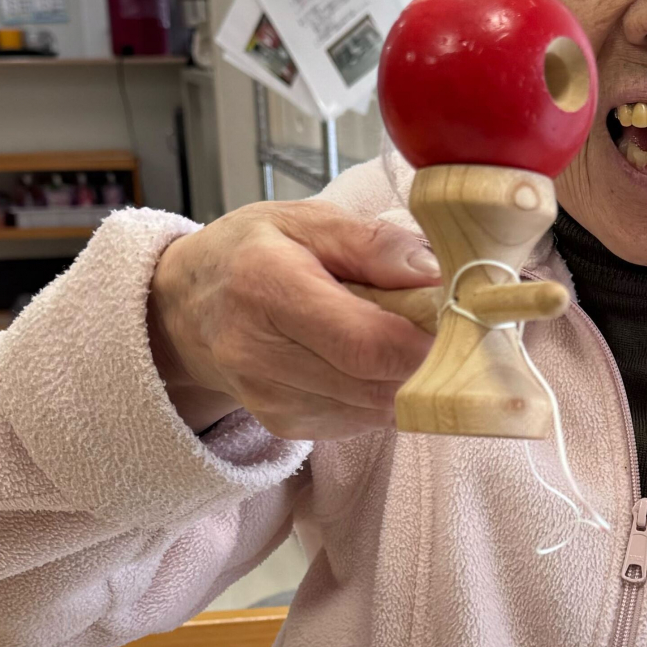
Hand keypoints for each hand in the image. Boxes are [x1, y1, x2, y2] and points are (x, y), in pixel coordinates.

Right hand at [147, 201, 438, 438]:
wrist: (188, 307)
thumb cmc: (251, 253)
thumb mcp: (306, 220)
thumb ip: (373, 243)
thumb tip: (436, 272)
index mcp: (266, 285)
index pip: (366, 341)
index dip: (425, 343)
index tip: (458, 322)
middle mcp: (259, 352)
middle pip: (376, 381)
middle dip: (424, 360)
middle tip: (440, 326)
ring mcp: (270, 398)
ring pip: (375, 407)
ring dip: (404, 378)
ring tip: (394, 335)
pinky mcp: (285, 425)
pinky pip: (360, 418)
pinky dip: (378, 392)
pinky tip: (363, 360)